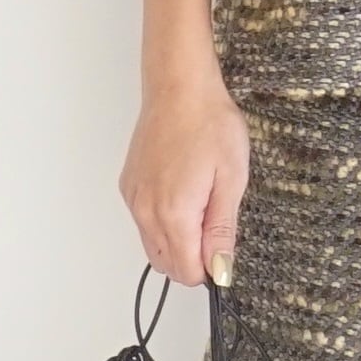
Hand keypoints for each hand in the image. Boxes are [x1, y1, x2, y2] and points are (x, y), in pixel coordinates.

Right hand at [122, 72, 251, 288]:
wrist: (179, 88)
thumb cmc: (210, 125)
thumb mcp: (231, 180)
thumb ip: (222, 231)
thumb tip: (219, 270)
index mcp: (174, 214)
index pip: (186, 272)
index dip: (209, 271)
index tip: (224, 253)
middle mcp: (146, 212)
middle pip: (166, 265)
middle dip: (192, 261)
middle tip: (216, 229)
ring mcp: (133, 199)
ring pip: (153, 246)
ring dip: (177, 244)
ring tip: (201, 207)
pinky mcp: (129, 186)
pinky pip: (143, 223)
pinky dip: (162, 225)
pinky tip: (183, 196)